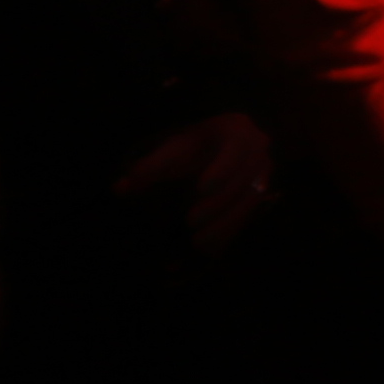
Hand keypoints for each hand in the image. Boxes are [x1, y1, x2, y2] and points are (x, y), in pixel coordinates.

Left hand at [114, 111, 275, 250]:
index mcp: (238, 133)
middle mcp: (258, 154)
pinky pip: (249, 218)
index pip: (235, 151)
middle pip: (244, 181)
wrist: (226, 146)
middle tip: (190, 221)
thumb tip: (119, 187)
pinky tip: (208, 250)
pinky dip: (229, 234)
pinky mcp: (260, 199)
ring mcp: (264, 177)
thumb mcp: (175, 148)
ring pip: (250, 203)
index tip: (200, 188)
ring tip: (197, 242)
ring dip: (225, 224)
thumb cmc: (198, 144)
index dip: (221, 170)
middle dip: (218, 204)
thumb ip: (151, 167)